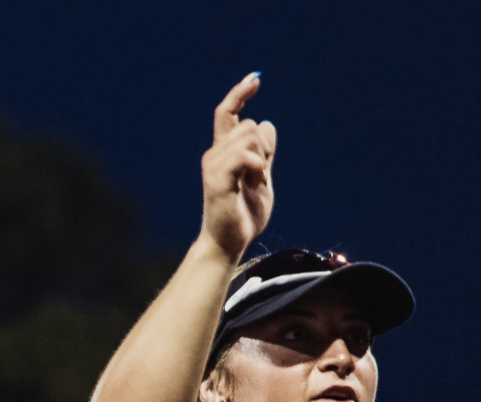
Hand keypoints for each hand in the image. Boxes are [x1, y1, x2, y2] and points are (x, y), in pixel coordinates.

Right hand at [200, 72, 275, 259]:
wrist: (229, 242)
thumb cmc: (243, 215)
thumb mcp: (261, 179)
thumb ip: (264, 154)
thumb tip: (267, 124)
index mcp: (222, 153)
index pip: (226, 114)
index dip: (239, 94)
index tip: (255, 79)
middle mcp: (214, 155)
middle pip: (248, 125)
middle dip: (265, 146)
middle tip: (261, 174)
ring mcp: (214, 167)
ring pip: (249, 137)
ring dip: (262, 159)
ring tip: (255, 182)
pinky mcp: (217, 180)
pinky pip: (245, 156)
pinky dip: (257, 166)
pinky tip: (254, 181)